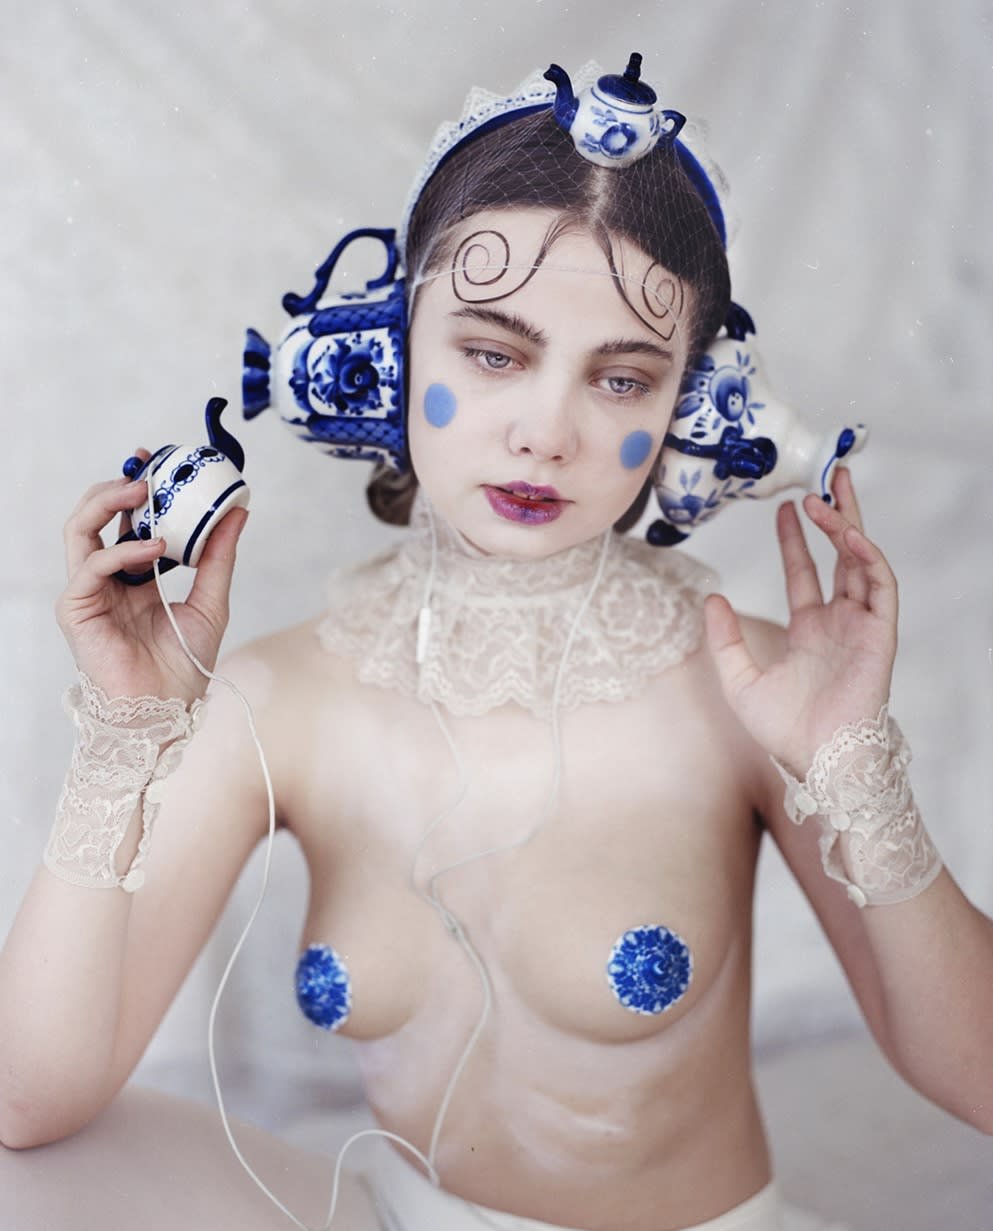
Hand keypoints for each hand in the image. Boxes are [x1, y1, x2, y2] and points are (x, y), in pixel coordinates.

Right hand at [56, 452, 248, 702]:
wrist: (166, 708)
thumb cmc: (184, 664)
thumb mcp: (212, 600)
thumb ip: (220, 556)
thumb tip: (239, 511)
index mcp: (134, 575)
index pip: (126, 521)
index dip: (137, 489)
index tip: (157, 460)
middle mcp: (107, 579)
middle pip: (96, 517)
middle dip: (117, 486)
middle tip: (146, 469)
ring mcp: (88, 592)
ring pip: (79, 530)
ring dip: (107, 503)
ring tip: (141, 491)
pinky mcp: (76, 609)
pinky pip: (92, 565)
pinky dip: (123, 550)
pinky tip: (155, 548)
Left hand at [703, 467, 897, 773]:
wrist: (818, 761)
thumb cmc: (784, 731)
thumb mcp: (738, 680)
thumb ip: (723, 639)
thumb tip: (711, 598)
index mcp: (811, 630)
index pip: (806, 572)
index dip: (796, 539)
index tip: (785, 508)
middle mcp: (839, 622)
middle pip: (842, 555)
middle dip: (837, 515)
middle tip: (827, 476)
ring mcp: (862, 625)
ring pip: (862, 562)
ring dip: (849, 526)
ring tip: (827, 495)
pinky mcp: (880, 635)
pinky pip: (880, 586)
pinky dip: (868, 557)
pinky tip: (849, 534)